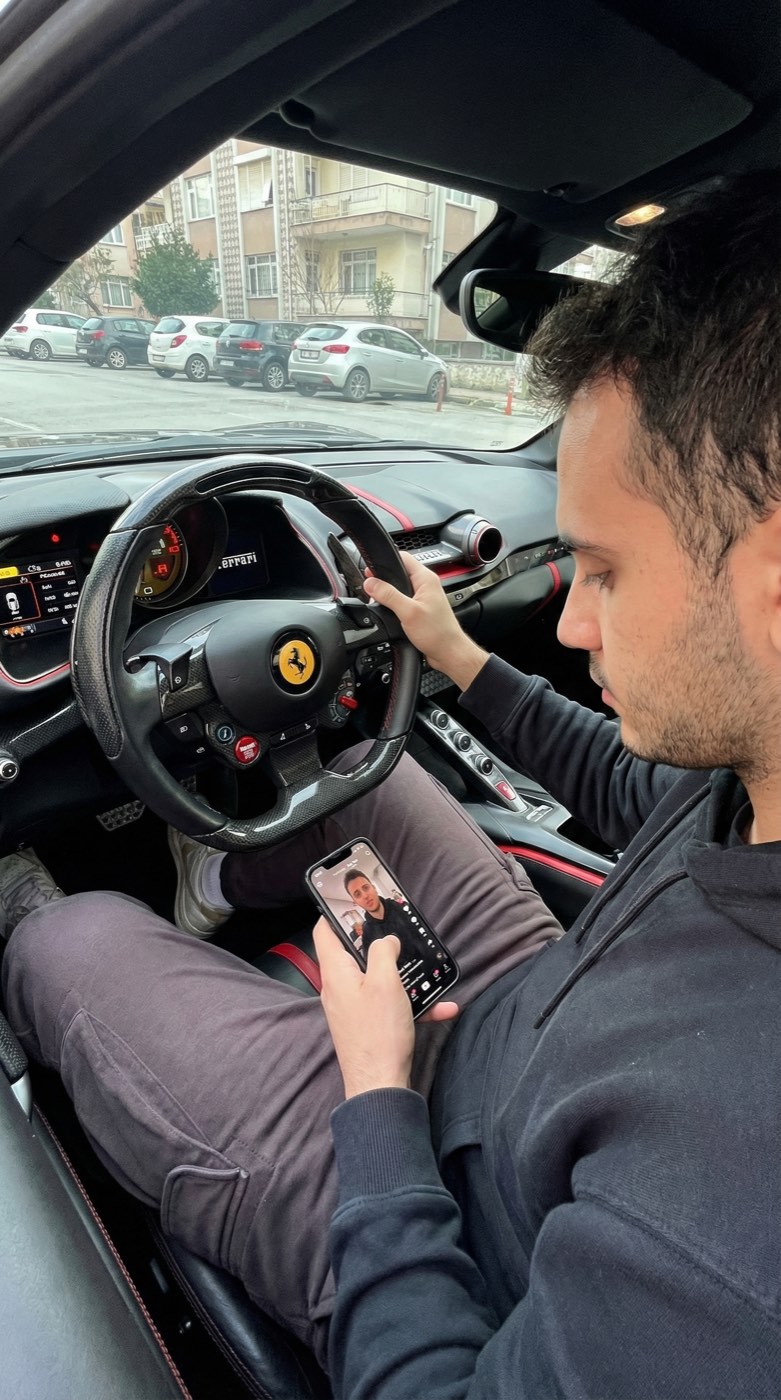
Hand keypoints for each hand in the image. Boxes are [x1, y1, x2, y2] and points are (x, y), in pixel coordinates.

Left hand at [313, 917, 458, 1098]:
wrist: (381, 1088)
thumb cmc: (378, 1034)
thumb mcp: (385, 983)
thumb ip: (384, 953)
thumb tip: (385, 941)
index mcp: (336, 974)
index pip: (325, 931)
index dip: (336, 912)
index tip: (356, 899)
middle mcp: (340, 989)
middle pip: (353, 953)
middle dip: (377, 941)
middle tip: (396, 927)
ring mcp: (353, 1008)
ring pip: (377, 979)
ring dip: (403, 974)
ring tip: (425, 967)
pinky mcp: (369, 1025)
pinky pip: (390, 1005)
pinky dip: (412, 1004)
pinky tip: (442, 1007)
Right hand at [364, 551, 487, 690]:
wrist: (448, 653)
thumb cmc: (438, 633)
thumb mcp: (408, 612)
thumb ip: (388, 595)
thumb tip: (371, 583)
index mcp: (426, 579)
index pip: (403, 557)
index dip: (385, 561)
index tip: (371, 570)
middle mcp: (425, 586)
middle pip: (399, 572)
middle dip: (383, 579)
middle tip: (371, 587)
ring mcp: (423, 598)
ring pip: (399, 588)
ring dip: (388, 593)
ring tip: (378, 600)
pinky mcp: (419, 610)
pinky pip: (402, 601)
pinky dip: (393, 604)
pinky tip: (387, 611)